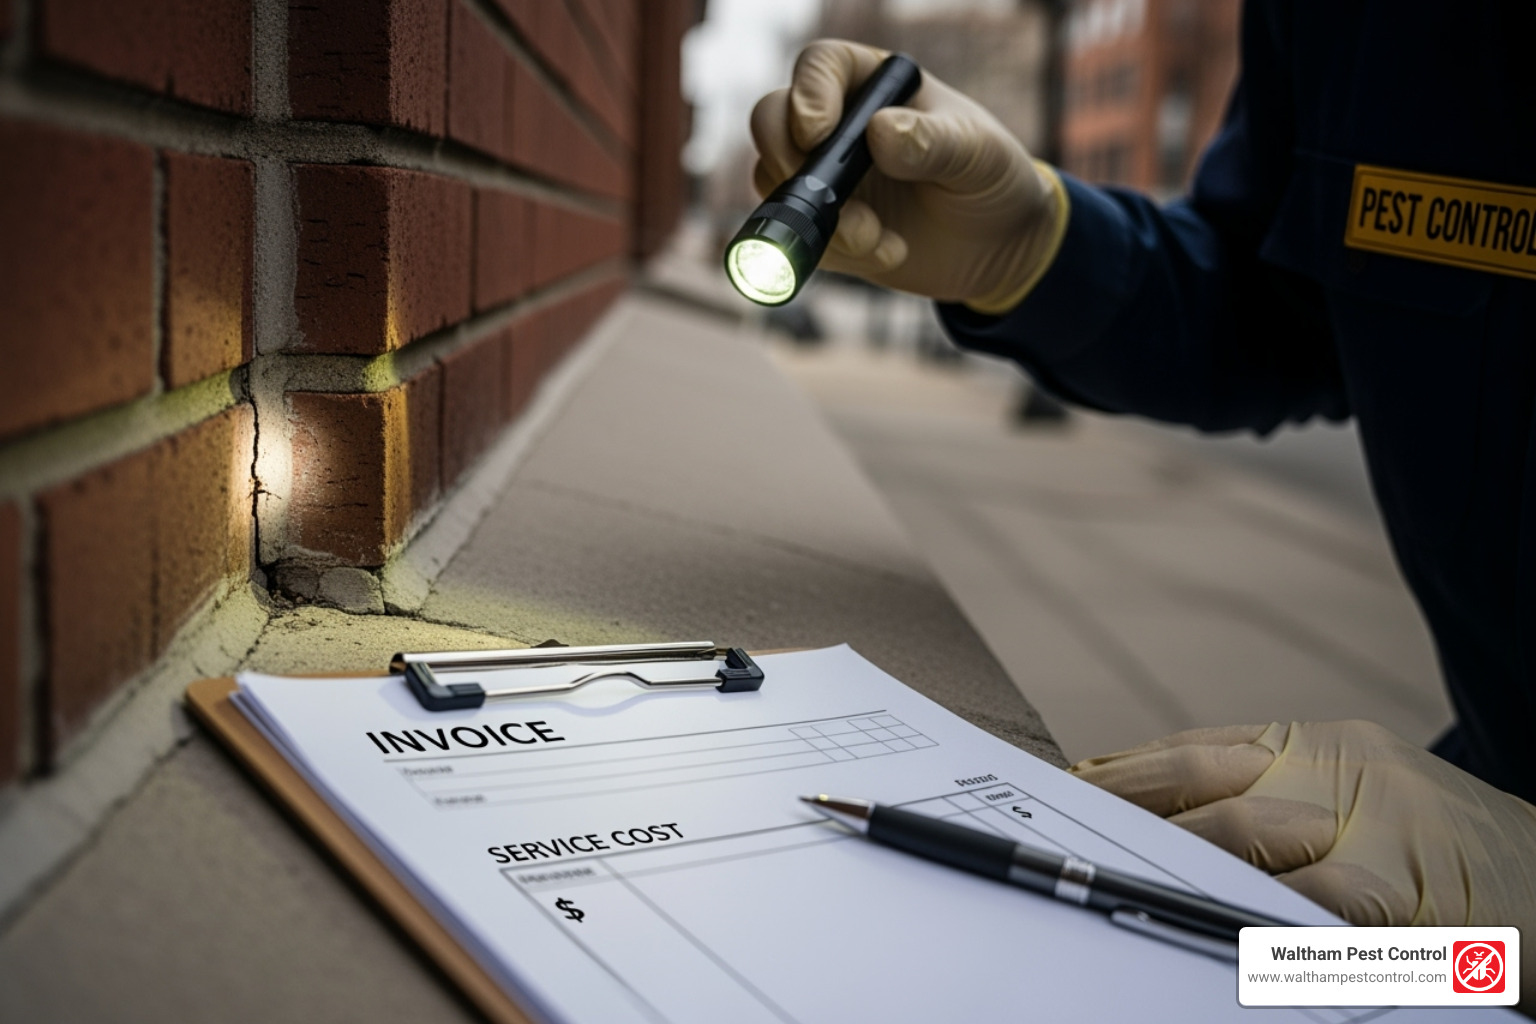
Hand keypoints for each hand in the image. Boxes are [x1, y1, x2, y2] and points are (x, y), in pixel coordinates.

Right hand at [749, 39, 1067, 312]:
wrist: (999, 247)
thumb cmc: (993, 179)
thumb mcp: (978, 154)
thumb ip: (933, 140)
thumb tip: (879, 132)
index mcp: (875, 86)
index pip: (818, 68)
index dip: (806, 96)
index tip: (818, 135)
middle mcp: (840, 126)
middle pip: (771, 121)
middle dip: (787, 162)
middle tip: (827, 197)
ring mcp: (827, 178)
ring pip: (777, 186)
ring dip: (819, 220)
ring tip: (875, 237)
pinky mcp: (826, 228)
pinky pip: (800, 238)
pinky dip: (837, 252)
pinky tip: (889, 253)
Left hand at [1072, 721, 1535, 1007]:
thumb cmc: (1434, 853)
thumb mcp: (1341, 802)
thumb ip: (1249, 802)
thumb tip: (1132, 815)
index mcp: (1312, 748)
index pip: (1189, 754)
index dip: (1116, 781)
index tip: (1053, 804)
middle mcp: (1342, 769)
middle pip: (1206, 790)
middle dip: (1128, 827)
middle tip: (1065, 860)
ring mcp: (1383, 826)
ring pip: (1253, 842)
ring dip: (1180, 873)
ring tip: (1114, 894)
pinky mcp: (1419, 893)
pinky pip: (1325, 913)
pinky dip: (1266, 927)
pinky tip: (1218, 939)